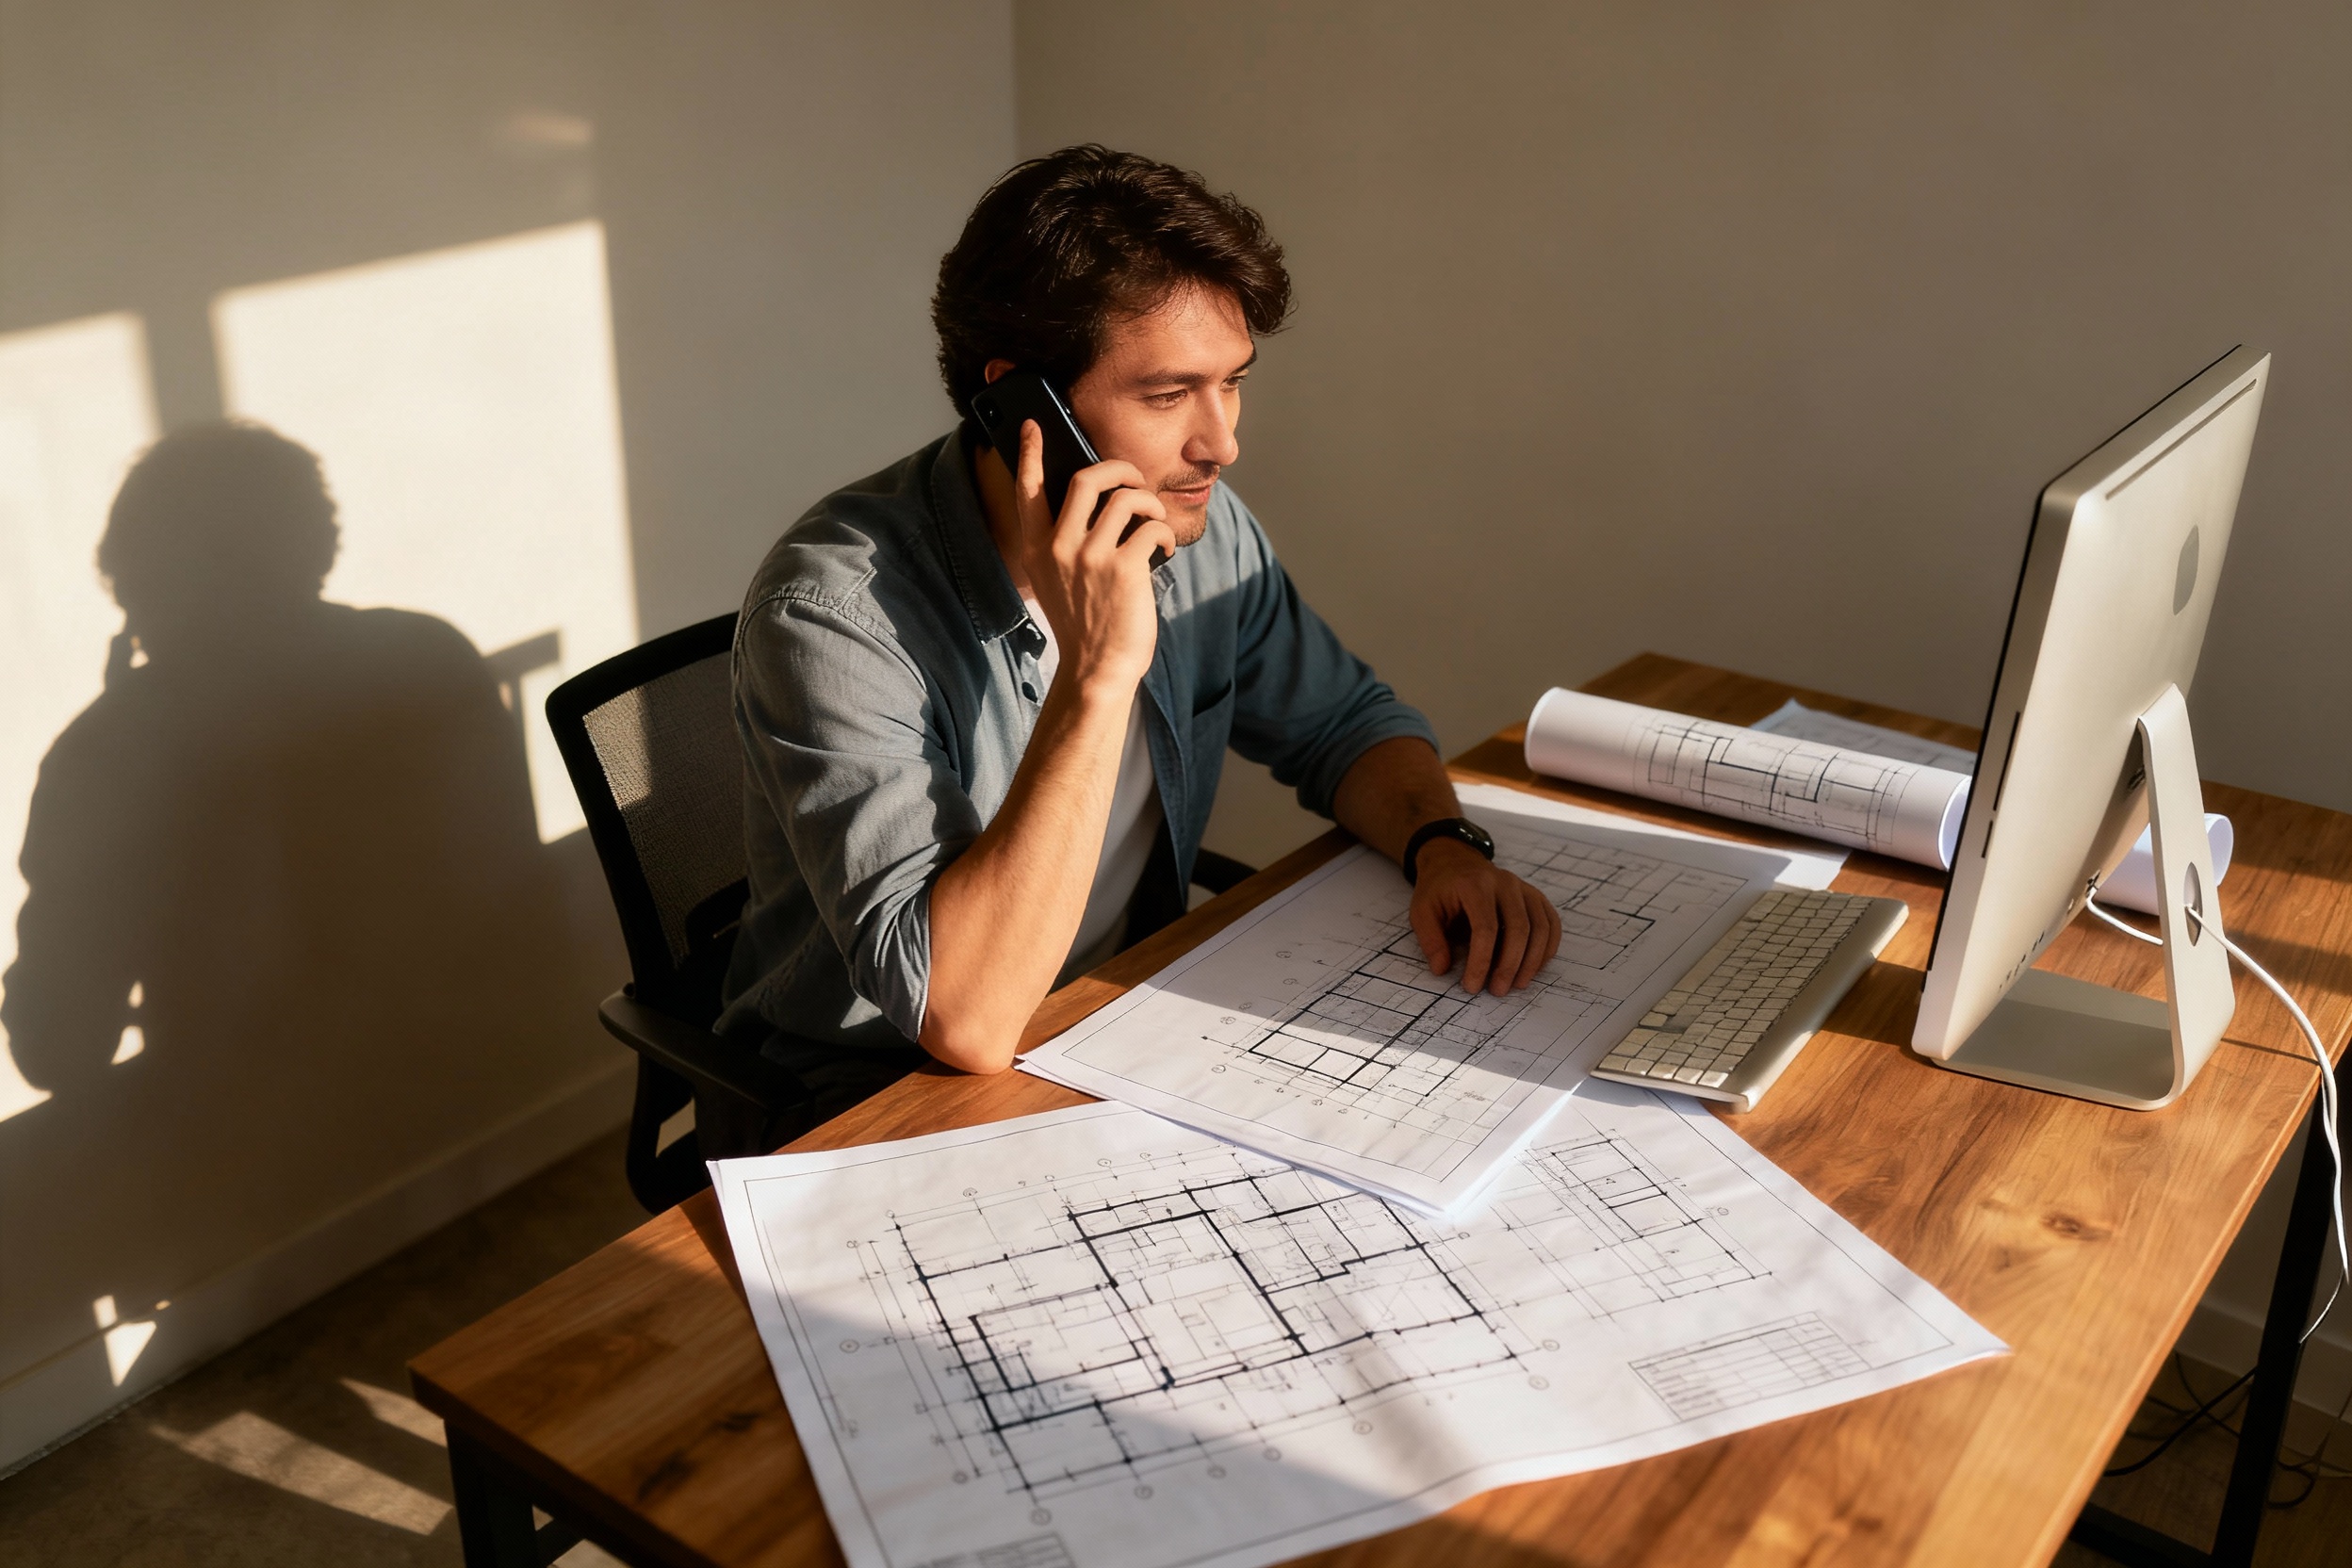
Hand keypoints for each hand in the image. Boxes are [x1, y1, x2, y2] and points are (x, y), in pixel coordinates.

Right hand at [1013, 420, 1176, 699]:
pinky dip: (1164, 534)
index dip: (1031, 452)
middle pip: (1087, 479)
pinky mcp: (1123, 569)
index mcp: (1038, 548)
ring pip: (1126, 499)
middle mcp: (1058, 546)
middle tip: (1133, 479)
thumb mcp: (1056, 581)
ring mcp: (1090, 557)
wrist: (1096, 670)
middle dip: (1119, 469)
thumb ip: (1064, 544)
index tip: (1034, 426)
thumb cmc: (1085, 625)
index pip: (1028, 489)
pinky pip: (1151, 528)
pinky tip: (1164, 550)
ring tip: (1154, 521)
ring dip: (1150, 504)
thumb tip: (1100, 504)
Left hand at [1408, 841, 1562, 994]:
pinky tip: (1535, 966)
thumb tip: (1442, 969)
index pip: (1485, 927)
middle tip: (1498, 990)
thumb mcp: (1422, 911)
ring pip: (1540, 927)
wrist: (1455, 861)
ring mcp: (1523, 887)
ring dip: (1532, 961)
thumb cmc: (1439, 890)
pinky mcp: (1535, 895)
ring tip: (1517, 984)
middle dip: (1510, 965)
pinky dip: (1548, 947)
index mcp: (1474, 885)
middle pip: (1519, 928)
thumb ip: (1431, 940)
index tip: (1472, 985)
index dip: (1481, 961)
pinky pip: (1551, 923)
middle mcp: (1504, 882)